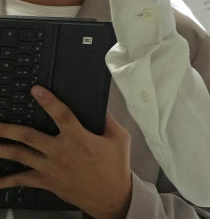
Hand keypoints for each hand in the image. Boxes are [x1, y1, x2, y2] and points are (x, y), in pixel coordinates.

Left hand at [0, 86, 131, 218]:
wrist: (110, 196)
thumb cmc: (115, 168)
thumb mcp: (119, 139)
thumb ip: (108, 120)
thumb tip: (99, 107)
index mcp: (79, 139)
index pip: (61, 114)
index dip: (48, 100)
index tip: (36, 90)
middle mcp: (61, 152)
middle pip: (28, 136)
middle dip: (8, 128)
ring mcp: (50, 168)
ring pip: (20, 155)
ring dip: (2, 147)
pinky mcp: (46, 181)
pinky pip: (21, 180)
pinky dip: (5, 181)